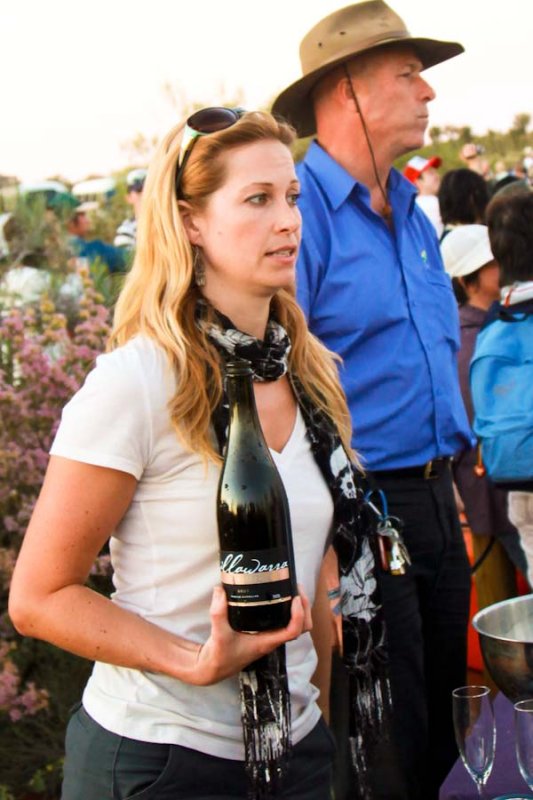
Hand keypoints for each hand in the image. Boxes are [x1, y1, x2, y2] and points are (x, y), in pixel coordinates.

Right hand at [191, 585, 311, 685]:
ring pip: (295, 625)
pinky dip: (287, 609)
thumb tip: (219, 590)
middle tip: (296, 589)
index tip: (295, 598)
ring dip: (299, 609)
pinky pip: (283, 622)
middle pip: (301, 628)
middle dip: (305, 609)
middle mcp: (271, 639)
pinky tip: (277, 596)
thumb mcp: (218, 634)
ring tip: (291, 589)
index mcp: (266, 642)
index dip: (299, 615)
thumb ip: (218, 613)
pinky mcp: (262, 633)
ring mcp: (268, 636)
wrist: (213, 668)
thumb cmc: (219, 656)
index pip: (293, 631)